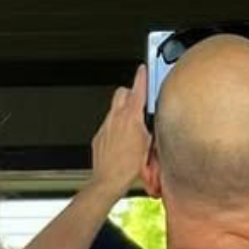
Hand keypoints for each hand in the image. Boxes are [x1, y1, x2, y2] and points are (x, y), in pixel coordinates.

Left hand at [89, 65, 151, 198]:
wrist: (108, 180)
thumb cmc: (129, 167)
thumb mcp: (148, 143)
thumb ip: (148, 126)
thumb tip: (149, 120)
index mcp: (130, 118)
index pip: (137, 90)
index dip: (141, 77)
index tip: (142, 69)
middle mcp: (115, 119)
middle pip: (120, 93)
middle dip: (129, 93)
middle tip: (138, 99)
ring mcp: (105, 127)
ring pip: (113, 110)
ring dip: (122, 112)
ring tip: (131, 127)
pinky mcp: (98, 136)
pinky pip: (107, 125)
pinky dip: (115, 127)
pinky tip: (121, 140)